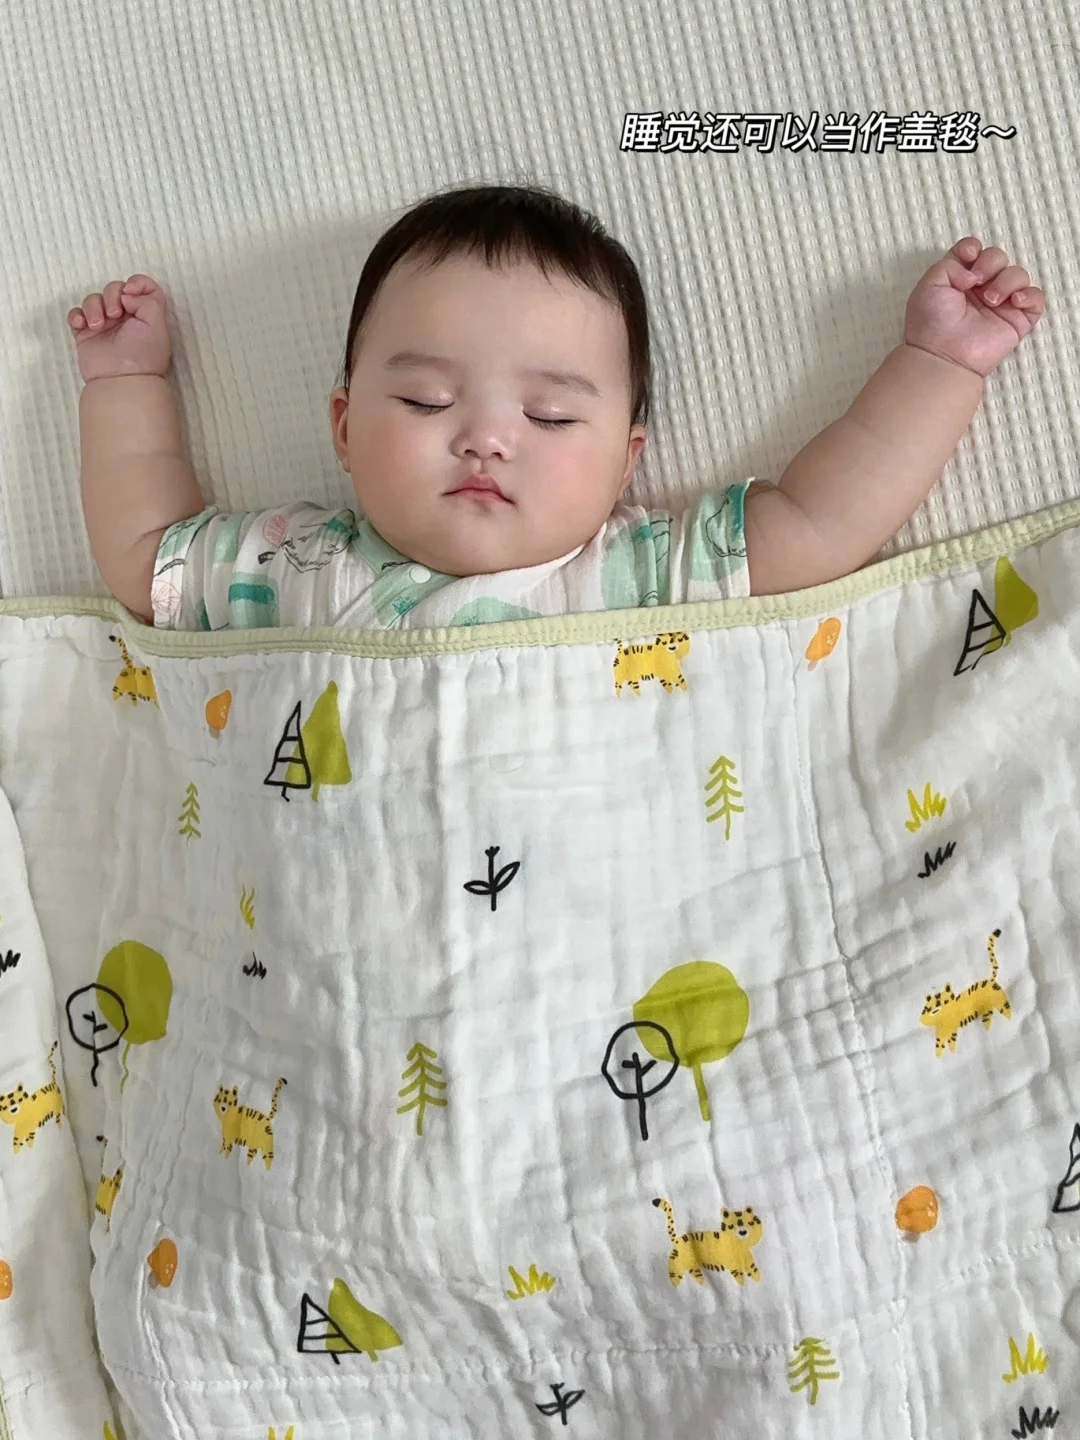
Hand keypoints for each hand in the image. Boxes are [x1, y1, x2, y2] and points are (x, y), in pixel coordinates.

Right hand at [67, 274, 171, 383]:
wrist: (122, 380)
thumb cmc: (143, 354)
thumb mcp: (156, 323)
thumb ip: (147, 299)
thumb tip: (127, 294)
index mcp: (144, 313)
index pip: (143, 287)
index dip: (137, 283)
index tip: (130, 292)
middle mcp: (125, 317)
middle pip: (114, 288)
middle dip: (112, 295)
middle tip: (114, 314)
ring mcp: (104, 325)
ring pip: (93, 299)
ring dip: (93, 306)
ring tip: (97, 325)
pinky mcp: (86, 334)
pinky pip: (76, 314)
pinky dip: (77, 316)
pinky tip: (83, 326)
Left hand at [903, 237, 1044, 378]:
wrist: (942, 354)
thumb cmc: (931, 323)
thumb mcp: (930, 284)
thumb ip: (951, 263)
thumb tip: (975, 272)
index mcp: (959, 277)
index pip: (974, 250)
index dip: (973, 248)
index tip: (968, 257)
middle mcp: (981, 287)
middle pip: (998, 256)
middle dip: (990, 262)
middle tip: (977, 281)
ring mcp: (1000, 303)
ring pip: (1018, 274)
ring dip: (1006, 281)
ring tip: (990, 300)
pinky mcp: (1016, 319)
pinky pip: (1035, 298)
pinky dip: (1028, 295)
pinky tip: (1013, 302)